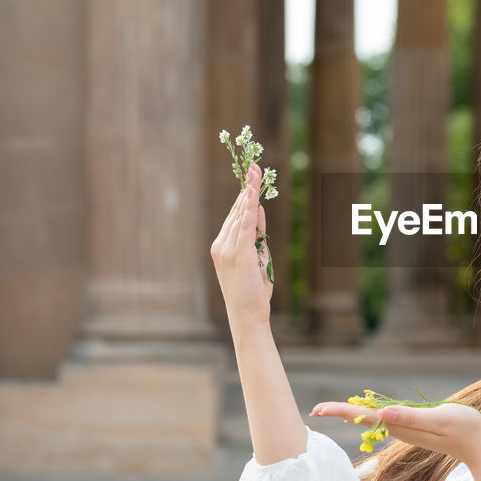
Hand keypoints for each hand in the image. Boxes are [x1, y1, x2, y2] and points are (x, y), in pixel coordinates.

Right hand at [210, 162, 272, 328]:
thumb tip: (260, 209)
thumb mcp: (258, 259)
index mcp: (223, 247)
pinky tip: (253, 192)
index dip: (245, 195)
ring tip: (256, 170)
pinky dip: (249, 207)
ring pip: (241, 215)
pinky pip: (245, 226)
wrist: (247, 316)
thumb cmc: (253, 292)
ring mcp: (227, 249)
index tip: (252, 176)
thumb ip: (258, 235)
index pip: (237, 215)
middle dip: (248, 187)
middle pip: (238, 211)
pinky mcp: (238, 254)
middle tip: (255, 165)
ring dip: (249, 191)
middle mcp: (221, 245)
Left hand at [310, 399, 480, 466]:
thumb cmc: (463, 429)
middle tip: (315, 410)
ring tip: (331, 410)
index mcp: (400, 425)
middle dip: (340, 413)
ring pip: (373, 420)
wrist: (480, 446)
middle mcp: (399, 428)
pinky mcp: (413, 428)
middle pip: (364, 419)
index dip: (340, 412)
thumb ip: (410, 418)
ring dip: (353, 415)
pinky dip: (370, 415)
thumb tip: (381, 414)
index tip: (317, 410)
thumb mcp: (437, 419)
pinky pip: (385, 420)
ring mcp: (405, 429)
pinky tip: (364, 413)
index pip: (364, 417)